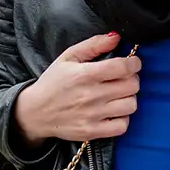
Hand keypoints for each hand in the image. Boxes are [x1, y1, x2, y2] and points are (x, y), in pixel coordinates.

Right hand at [13, 32, 139, 145]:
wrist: (35, 112)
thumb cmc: (53, 82)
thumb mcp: (68, 57)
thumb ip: (93, 45)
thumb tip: (116, 37)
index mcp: (85, 74)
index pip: (123, 67)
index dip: (134, 63)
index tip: (132, 63)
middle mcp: (91, 95)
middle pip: (131, 86)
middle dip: (132, 79)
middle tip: (124, 78)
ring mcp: (92, 115)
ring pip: (130, 105)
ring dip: (129, 98)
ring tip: (119, 95)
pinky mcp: (92, 132)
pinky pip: (122, 126)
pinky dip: (123, 118)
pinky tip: (114, 112)